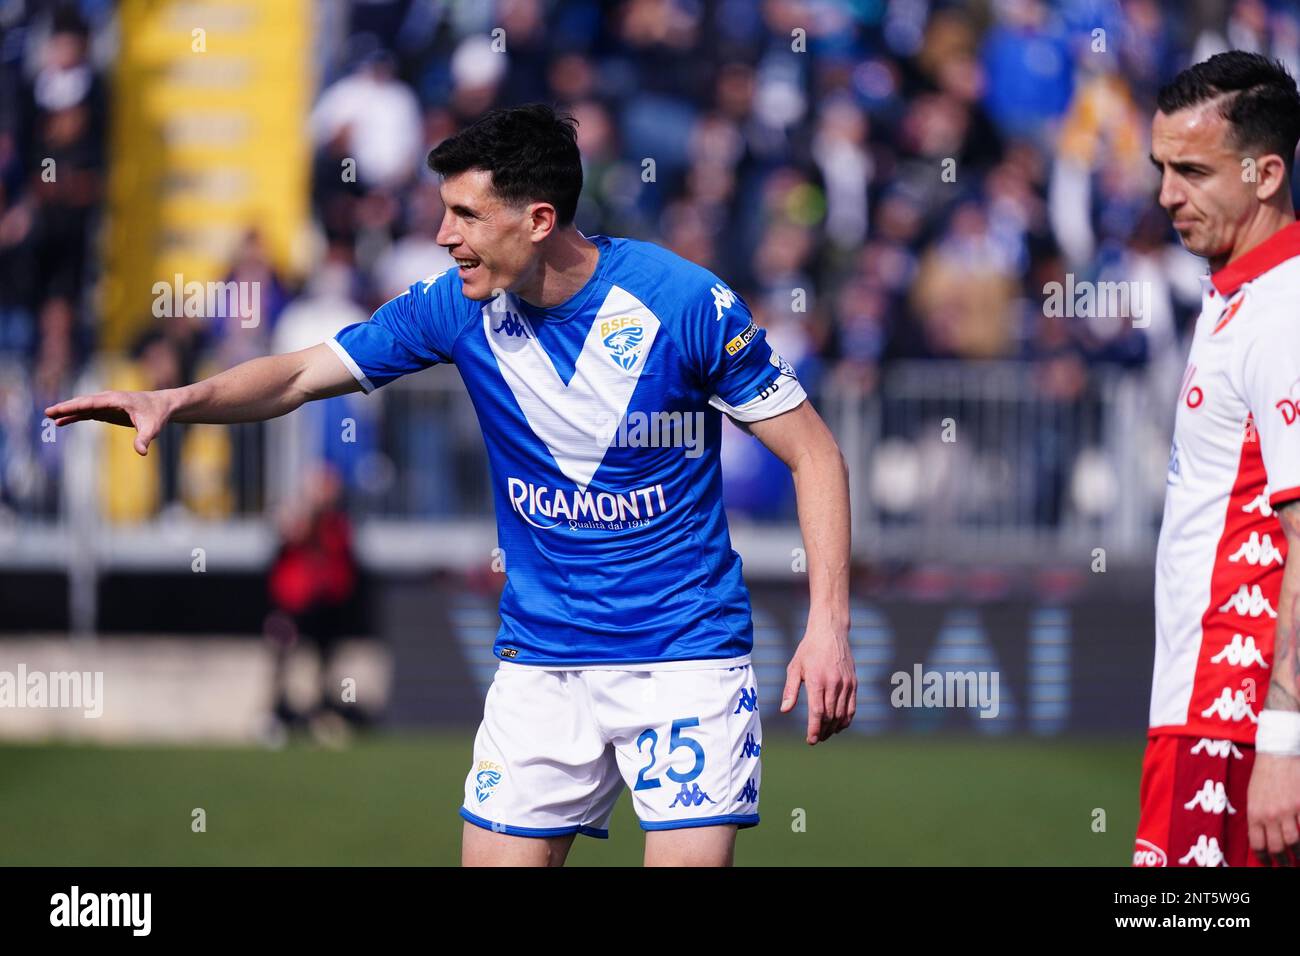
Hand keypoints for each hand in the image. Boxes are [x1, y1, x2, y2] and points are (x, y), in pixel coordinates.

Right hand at [45, 389, 174, 455]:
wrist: (163, 406)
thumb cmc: (157, 414)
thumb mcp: (152, 427)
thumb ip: (144, 438)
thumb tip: (141, 452)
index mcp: (116, 399)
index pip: (90, 402)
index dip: (74, 406)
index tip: (58, 409)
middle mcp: (108, 399)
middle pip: (83, 402)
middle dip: (65, 407)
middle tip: (47, 412)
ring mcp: (106, 404)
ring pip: (83, 407)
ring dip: (67, 412)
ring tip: (50, 417)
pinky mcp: (107, 411)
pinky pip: (87, 413)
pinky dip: (75, 416)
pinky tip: (62, 421)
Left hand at [779, 623, 855, 744]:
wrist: (830, 632)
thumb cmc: (809, 650)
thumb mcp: (794, 667)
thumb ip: (790, 690)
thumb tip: (784, 710)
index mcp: (817, 680)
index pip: (817, 712)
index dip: (814, 729)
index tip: (810, 740)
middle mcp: (834, 683)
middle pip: (830, 716)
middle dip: (822, 731)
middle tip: (815, 739)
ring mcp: (846, 684)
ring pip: (842, 714)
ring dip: (834, 728)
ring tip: (825, 734)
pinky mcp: (853, 683)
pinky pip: (852, 707)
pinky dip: (846, 719)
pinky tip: (839, 725)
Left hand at [1246, 752, 1299, 865]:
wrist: (1278, 754)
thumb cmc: (1264, 774)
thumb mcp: (1252, 796)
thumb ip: (1257, 816)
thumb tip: (1262, 835)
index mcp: (1254, 813)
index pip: (1257, 844)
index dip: (1263, 857)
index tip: (1267, 862)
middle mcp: (1270, 815)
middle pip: (1277, 847)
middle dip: (1281, 859)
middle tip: (1285, 863)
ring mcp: (1288, 811)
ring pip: (1294, 842)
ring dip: (1297, 853)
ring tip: (1297, 856)